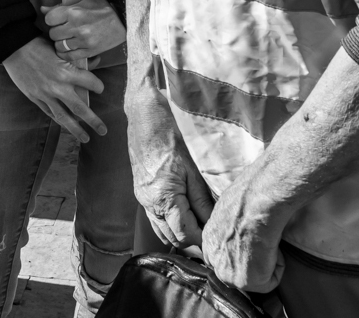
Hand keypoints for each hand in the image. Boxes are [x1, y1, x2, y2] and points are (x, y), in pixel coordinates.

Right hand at [2, 38, 105, 142]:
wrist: (14, 47)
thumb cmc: (38, 44)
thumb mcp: (60, 48)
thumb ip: (77, 59)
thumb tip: (96, 60)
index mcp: (66, 71)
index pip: (90, 83)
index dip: (98, 86)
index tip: (100, 89)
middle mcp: (58, 86)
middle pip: (80, 108)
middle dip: (93, 121)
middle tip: (103, 130)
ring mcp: (45, 94)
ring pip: (64, 116)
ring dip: (76, 129)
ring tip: (86, 138)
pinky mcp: (34, 97)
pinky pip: (49, 112)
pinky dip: (58, 119)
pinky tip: (66, 125)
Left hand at [43, 0, 125, 66]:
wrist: (124, 18)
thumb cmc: (102, 7)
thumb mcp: (82, 1)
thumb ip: (61, 7)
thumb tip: (43, 9)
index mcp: (74, 12)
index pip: (49, 19)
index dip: (51, 20)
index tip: (57, 20)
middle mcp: (77, 27)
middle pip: (53, 34)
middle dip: (56, 32)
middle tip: (63, 30)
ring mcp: (84, 41)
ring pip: (60, 46)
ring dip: (61, 43)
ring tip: (68, 39)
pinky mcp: (90, 51)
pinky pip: (70, 56)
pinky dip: (67, 53)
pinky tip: (71, 47)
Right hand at [126, 73, 213, 247]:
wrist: (143, 116)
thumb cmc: (169, 136)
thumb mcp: (192, 169)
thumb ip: (202, 201)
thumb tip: (213, 223)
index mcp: (164, 198)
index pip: (185, 235)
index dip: (203, 242)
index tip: (217, 240)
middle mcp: (149, 204)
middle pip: (173, 238)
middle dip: (193, 242)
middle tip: (212, 235)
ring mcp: (143, 199)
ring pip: (162, 232)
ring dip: (180, 235)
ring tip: (199, 227)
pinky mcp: (141, 193)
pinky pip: (156, 219)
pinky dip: (170, 224)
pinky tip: (184, 216)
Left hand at [201, 171, 286, 293]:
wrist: (255, 205)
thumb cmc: (247, 199)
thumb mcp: (230, 209)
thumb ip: (230, 226)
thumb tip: (241, 225)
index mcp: (209, 239)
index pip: (220, 257)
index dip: (239, 253)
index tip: (251, 244)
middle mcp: (213, 259)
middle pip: (235, 272)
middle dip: (251, 264)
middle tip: (262, 243)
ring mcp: (227, 273)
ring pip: (253, 278)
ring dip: (265, 264)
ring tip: (266, 242)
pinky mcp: (245, 282)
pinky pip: (270, 281)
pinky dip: (277, 266)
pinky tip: (272, 247)